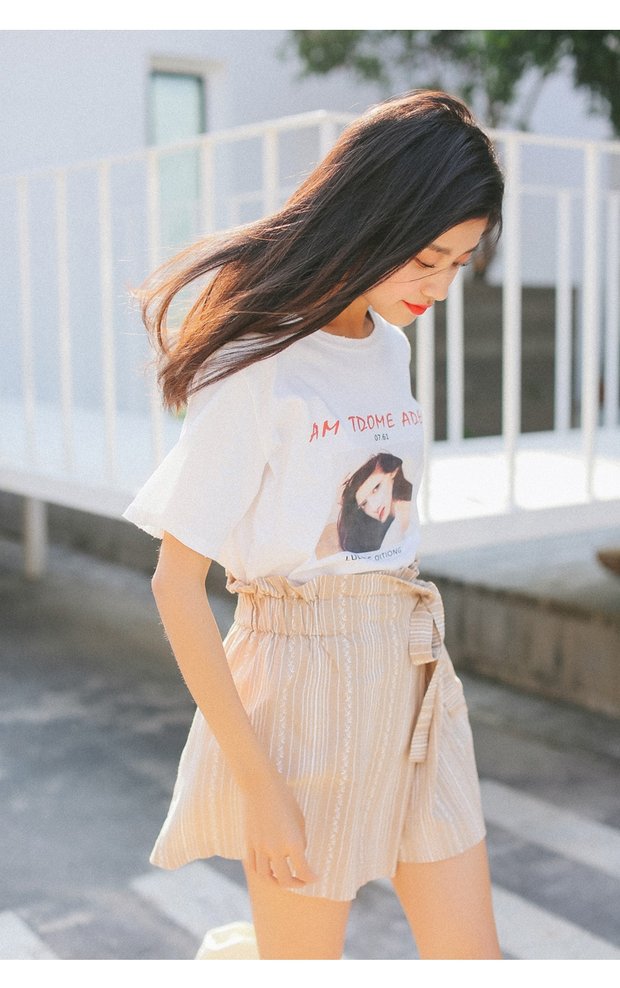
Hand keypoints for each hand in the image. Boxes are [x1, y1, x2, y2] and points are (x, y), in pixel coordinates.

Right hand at [242, 774, 318, 889]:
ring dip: (276, 882)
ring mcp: (260, 847)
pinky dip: (261, 872)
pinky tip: (267, 870)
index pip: (304, 871)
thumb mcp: (300, 819)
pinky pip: (253, 866)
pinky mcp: (249, 843)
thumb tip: (299, 853)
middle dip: (296, 884)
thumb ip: (300, 840)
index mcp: (293, 842)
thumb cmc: (284, 798)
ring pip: (266, 877)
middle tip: (302, 882)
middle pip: (285, 880)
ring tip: (283, 879)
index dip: (312, 878)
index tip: (316, 878)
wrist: (260, 786)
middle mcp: (276, 849)